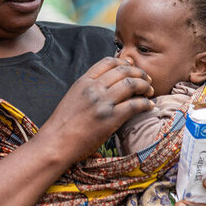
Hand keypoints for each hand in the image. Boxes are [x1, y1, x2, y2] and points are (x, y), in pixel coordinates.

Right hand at [39, 57, 153, 162]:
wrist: (56, 143)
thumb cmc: (63, 124)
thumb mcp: (73, 97)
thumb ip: (89, 88)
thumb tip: (107, 83)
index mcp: (83, 81)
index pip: (108, 62)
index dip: (124, 62)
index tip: (133, 67)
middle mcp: (94, 88)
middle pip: (123, 71)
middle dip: (139, 73)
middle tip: (147, 79)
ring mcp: (102, 103)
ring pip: (131, 84)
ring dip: (145, 86)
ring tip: (149, 91)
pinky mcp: (110, 119)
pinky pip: (134, 105)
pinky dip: (145, 104)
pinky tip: (149, 106)